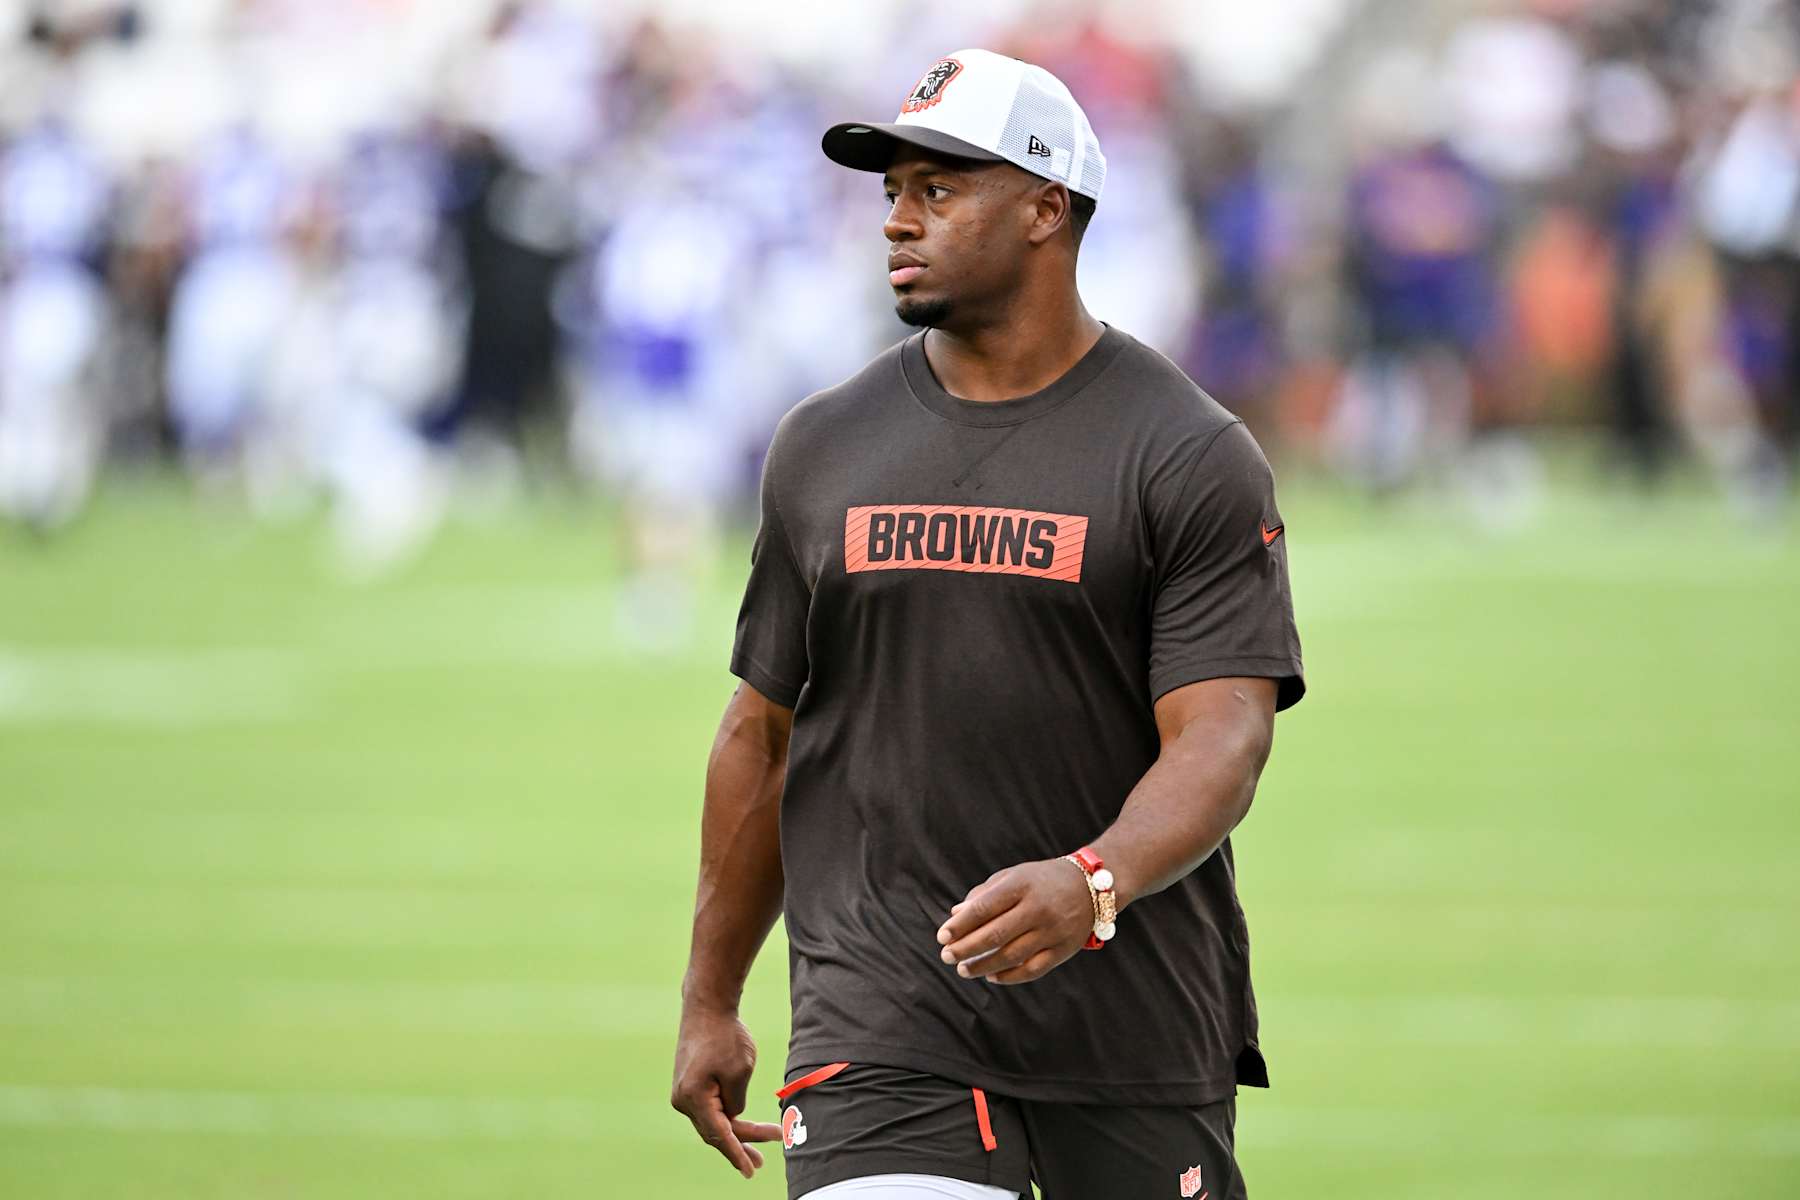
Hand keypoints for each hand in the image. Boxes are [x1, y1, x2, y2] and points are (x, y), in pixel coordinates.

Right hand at [670, 1003, 782, 1177]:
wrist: (707, 1007)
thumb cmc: (725, 1036)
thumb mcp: (740, 1071)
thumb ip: (736, 1103)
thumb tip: (733, 1117)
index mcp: (693, 1098)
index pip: (719, 1135)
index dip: (736, 1154)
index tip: (750, 1171)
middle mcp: (682, 1100)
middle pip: (715, 1131)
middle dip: (740, 1145)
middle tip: (761, 1162)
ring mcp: (683, 1093)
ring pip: (712, 1122)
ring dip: (734, 1132)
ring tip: (758, 1147)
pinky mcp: (688, 1085)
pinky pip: (708, 1109)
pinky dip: (726, 1118)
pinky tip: (740, 1125)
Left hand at [935, 858, 1094, 984]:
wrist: (1092, 886)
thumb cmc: (1041, 880)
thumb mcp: (1013, 876)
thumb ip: (983, 895)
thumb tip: (955, 915)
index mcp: (1022, 885)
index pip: (985, 907)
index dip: (961, 924)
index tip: (942, 936)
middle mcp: (1038, 908)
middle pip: (995, 934)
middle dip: (966, 948)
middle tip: (946, 956)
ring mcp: (1052, 931)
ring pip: (1012, 956)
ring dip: (983, 966)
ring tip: (963, 970)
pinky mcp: (1064, 950)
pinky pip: (1033, 970)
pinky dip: (1009, 976)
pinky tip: (991, 976)